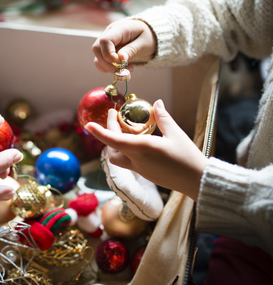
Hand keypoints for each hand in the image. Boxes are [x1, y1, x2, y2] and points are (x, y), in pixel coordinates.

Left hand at [85, 100, 207, 200]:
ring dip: (114, 143)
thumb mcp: (176, 133)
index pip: (113, 140)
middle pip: (112, 147)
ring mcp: (139, 169)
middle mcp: (136, 160)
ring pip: (117, 157)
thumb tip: (156, 103)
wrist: (197, 182)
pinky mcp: (144, 174)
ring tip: (120, 128)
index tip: (88, 125)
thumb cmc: (188, 157)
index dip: (99, 132)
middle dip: (108, 131)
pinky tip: (133, 141)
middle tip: (112, 115)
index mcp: (142, 148)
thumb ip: (163, 117)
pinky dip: (124, 150)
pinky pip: (126, 162)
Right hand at [92, 19, 155, 72]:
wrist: (147, 35)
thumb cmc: (147, 36)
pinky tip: (120, 68)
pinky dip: (108, 68)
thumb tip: (121, 59)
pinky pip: (100, 62)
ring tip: (125, 69)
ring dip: (109, 68)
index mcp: (118, 28)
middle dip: (108, 64)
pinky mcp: (104, 50)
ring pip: (97, 57)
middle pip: (97, 49)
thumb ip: (132, 50)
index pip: (105, 41)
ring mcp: (104, 42)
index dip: (110, 55)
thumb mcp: (144, 43)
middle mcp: (108, 33)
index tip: (122, 63)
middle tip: (123, 70)